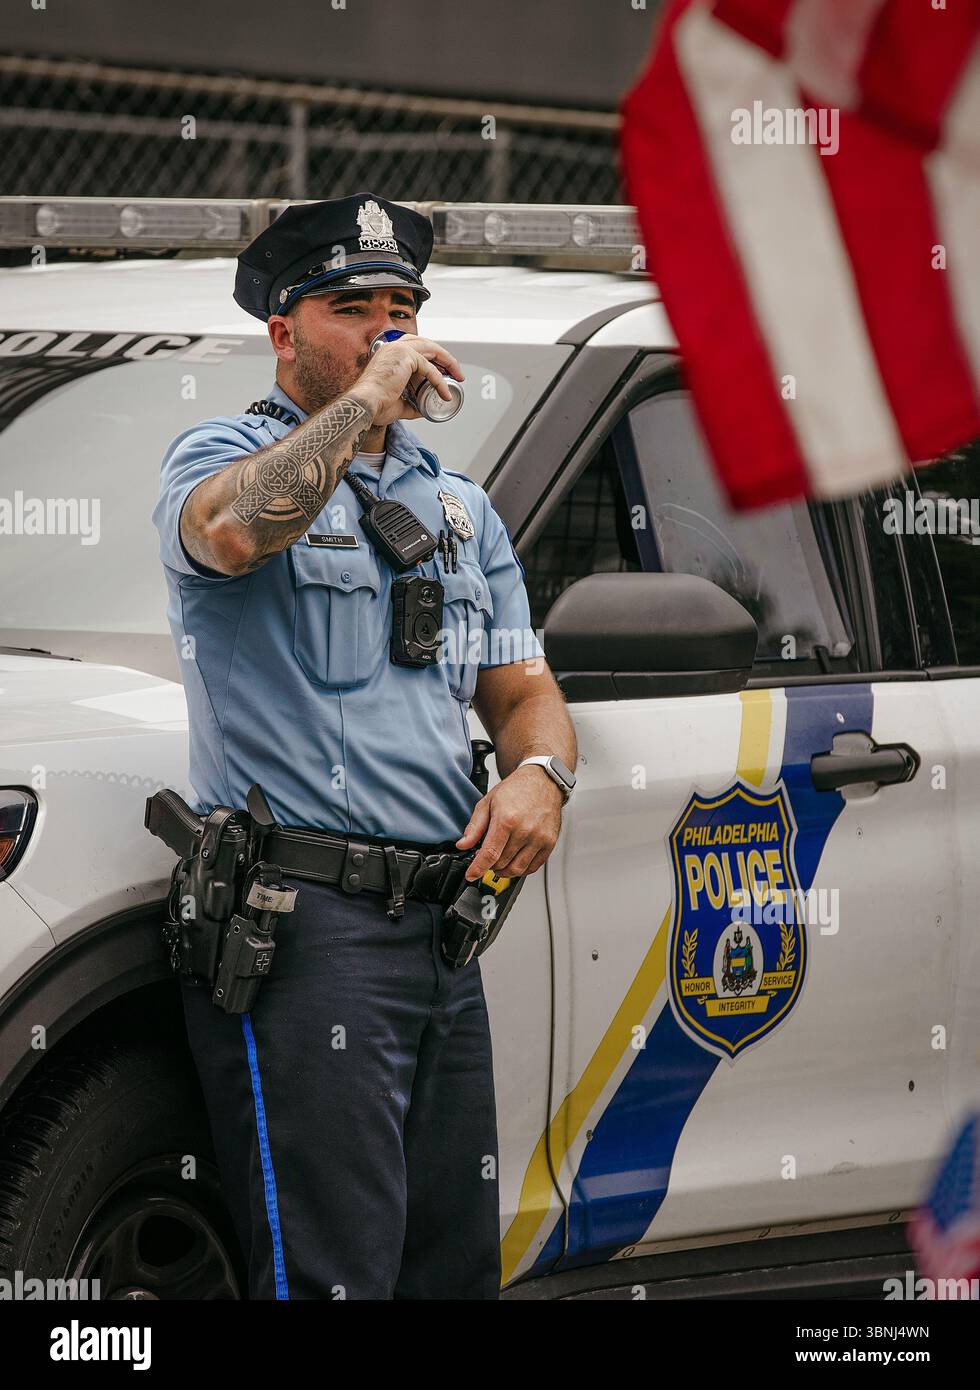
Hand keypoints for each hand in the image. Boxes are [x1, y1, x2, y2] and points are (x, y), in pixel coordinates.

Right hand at [355, 335, 463, 426]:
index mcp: (389, 354)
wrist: (366, 405)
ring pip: (431, 349)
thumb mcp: (398, 403)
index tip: (445, 371)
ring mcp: (399, 349)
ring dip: (448, 361)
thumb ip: (411, 403)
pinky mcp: (405, 356)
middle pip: (426, 344)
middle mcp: (393, 347)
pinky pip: (429, 368)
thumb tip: (422, 410)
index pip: (417, 348)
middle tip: (456, 372)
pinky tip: (445, 392)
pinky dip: (439, 381)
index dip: (433, 358)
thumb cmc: (375, 405)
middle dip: (444, 357)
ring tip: (457, 376)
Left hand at [455, 764, 563, 881]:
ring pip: (517, 869)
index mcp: (507, 819)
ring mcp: (539, 838)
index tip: (471, 875)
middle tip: (486, 859)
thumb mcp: (488, 803)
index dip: (478, 869)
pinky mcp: (549, 842)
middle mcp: (525, 830)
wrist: (542, 780)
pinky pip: (533, 867)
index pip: (490, 854)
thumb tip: (463, 845)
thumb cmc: (517, 789)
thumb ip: (474, 827)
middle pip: (502, 863)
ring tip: (499, 863)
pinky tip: (514, 862)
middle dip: (489, 866)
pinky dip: (521, 870)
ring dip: (504, 871)